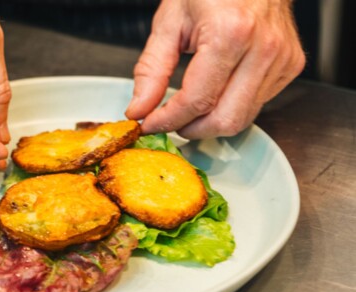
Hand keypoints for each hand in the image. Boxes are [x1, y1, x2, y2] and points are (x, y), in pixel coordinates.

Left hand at [126, 0, 305, 138]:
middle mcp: (262, 48)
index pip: (196, 100)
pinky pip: (257, 103)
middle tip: (171, 122)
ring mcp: (282, 58)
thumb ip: (151, 70)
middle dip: (192, 129)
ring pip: (243, 117)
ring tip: (192, 106)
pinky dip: (232, 106)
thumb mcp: (169, 23)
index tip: (149, 124)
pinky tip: (218, 89)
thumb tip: (140, 109)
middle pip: (224, 119)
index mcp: (229, 33)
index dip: (167, 120)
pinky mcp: (291, 64)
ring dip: (211, 121)